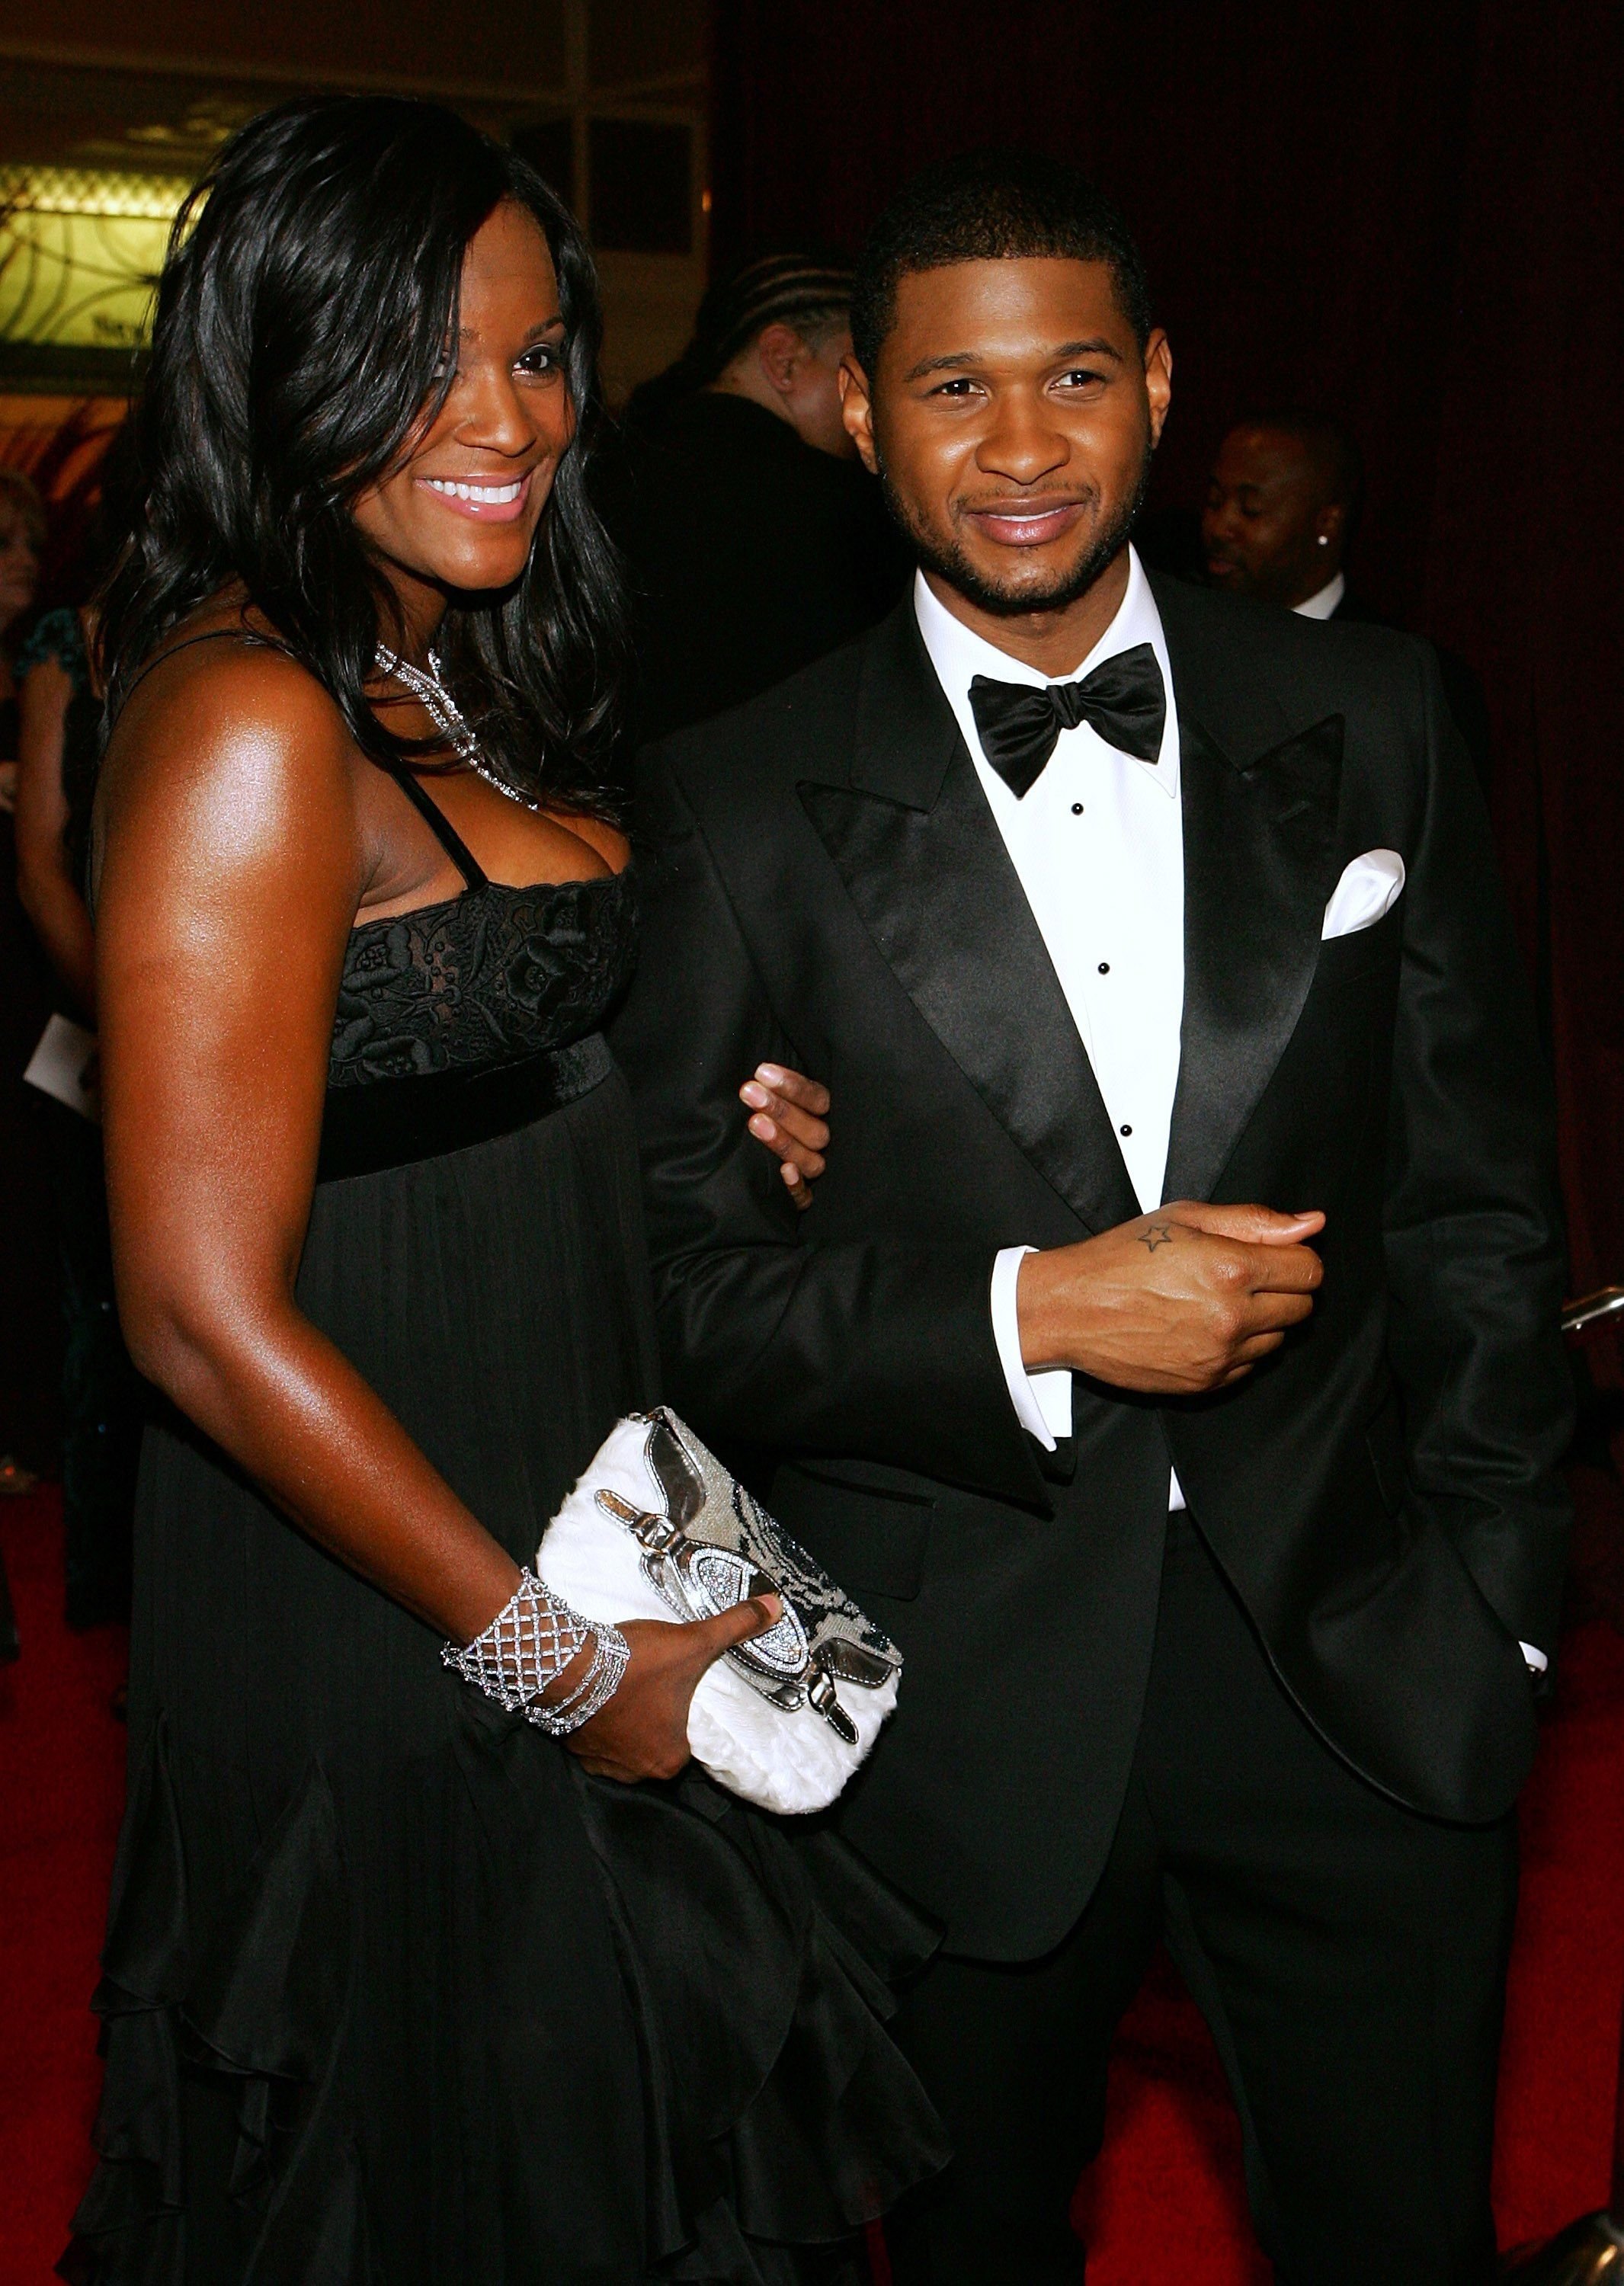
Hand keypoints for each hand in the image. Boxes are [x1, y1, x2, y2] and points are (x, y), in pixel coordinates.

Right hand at [566, 1593, 782, 1781]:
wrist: (569, 1665)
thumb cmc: (636, 1664)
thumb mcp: (694, 1641)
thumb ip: (736, 1626)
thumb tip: (775, 1607)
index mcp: (670, 1758)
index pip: (689, 1740)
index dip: (684, 1713)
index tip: (677, 1692)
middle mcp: (637, 1771)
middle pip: (656, 1742)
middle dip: (655, 1717)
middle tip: (653, 1685)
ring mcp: (602, 1763)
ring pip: (625, 1742)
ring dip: (626, 1721)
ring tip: (628, 1687)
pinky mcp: (574, 1750)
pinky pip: (596, 1738)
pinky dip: (600, 1719)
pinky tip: (603, 1694)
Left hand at [739, 1063, 829, 1211]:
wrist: (738, 1169)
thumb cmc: (755, 1119)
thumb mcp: (765, 1099)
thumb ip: (767, 1087)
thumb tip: (756, 1072)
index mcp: (818, 1114)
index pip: (817, 1098)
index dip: (792, 1086)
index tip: (762, 1073)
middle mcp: (820, 1142)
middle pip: (814, 1130)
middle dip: (782, 1110)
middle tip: (750, 1092)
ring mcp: (812, 1170)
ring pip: (811, 1161)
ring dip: (784, 1141)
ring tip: (754, 1123)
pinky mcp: (801, 1198)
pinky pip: (805, 1196)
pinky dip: (796, 1186)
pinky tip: (785, 1171)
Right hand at [1018, 1202, 1325, 1395]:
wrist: (1072, 1308)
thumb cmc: (1119, 1258)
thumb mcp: (1185, 1218)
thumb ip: (1254, 1221)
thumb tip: (1310, 1224)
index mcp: (1231, 1268)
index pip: (1309, 1270)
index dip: (1295, 1258)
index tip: (1275, 1256)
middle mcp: (1232, 1316)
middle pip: (1302, 1307)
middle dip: (1281, 1288)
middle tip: (1242, 1276)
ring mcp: (1220, 1354)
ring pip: (1279, 1339)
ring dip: (1261, 1320)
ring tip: (1218, 1302)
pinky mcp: (1206, 1381)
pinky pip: (1250, 1366)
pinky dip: (1238, 1348)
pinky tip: (1204, 1327)